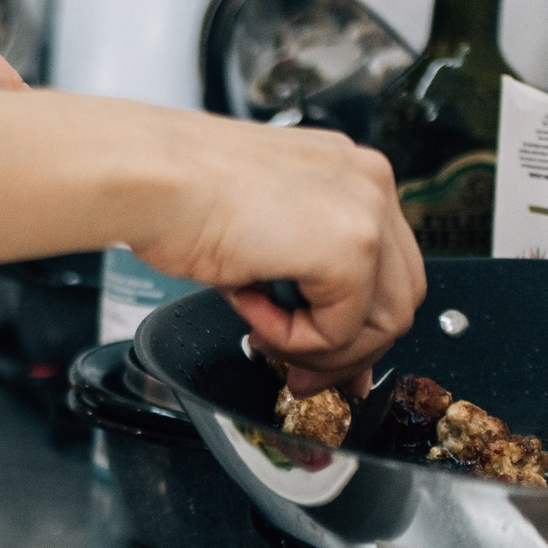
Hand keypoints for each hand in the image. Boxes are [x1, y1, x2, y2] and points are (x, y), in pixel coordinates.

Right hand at [130, 120, 423, 392]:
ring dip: (319, 348)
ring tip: (264, 334)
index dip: (358, 325)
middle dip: (351, 351)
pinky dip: (292, 338)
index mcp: (350, 173)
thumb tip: (328, 347)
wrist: (147, 176)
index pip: (388, 267)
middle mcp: (369, 183)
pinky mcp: (351, 246)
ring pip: (382, 322)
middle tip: (301, 375)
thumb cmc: (179, 195)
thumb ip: (307, 280)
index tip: (323, 358)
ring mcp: (367, 211)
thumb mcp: (262, 235)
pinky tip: (251, 309)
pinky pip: (339, 330)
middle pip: (400, 298)